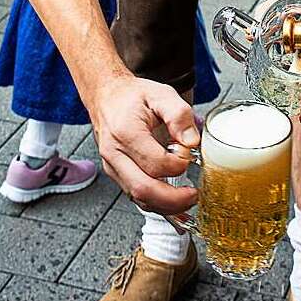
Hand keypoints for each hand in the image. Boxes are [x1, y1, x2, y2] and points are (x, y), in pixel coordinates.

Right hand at [90, 73, 199, 214]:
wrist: (107, 96)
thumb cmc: (133, 96)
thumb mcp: (161, 94)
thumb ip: (179, 115)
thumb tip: (192, 141)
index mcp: (125, 131)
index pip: (155, 162)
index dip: (178, 164)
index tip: (190, 155)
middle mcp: (114, 153)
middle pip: (142, 188)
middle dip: (172, 199)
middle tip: (193, 195)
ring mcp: (112, 166)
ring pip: (137, 197)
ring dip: (165, 205)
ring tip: (187, 199)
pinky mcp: (115, 174)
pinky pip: (135, 195)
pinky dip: (155, 203)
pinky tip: (172, 202)